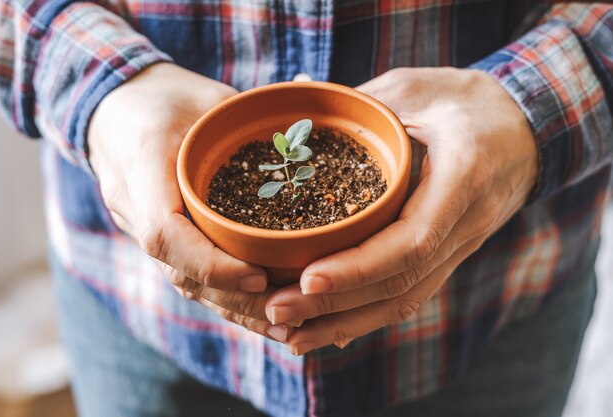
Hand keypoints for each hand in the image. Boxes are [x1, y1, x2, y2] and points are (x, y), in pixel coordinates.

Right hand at [88, 63, 290, 342]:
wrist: (115, 108)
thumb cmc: (164, 98)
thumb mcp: (205, 96)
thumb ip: (249, 118)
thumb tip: (310, 120)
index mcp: (142, 169)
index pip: (165, 235)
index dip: (210, 264)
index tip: (258, 276)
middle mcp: (136, 210)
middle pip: (180, 273)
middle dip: (234, 298)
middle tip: (287, 312)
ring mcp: (142, 229)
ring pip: (185, 283)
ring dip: (233, 309)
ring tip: (284, 326)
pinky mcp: (160, 238)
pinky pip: (187, 276)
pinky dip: (224, 297)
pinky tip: (261, 314)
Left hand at [265, 67, 538, 354]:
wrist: (523, 128)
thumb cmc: (466, 102)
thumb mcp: (415, 88)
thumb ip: (361, 107)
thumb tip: (296, 114)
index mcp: (462, 177)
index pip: (412, 240)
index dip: (360, 266)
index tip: (309, 278)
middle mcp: (464, 224)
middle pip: (400, 282)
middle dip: (336, 303)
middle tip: (276, 311)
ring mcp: (459, 247)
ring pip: (403, 299)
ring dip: (345, 322)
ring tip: (290, 333)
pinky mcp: (447, 256)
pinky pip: (408, 294)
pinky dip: (366, 316)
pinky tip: (327, 331)